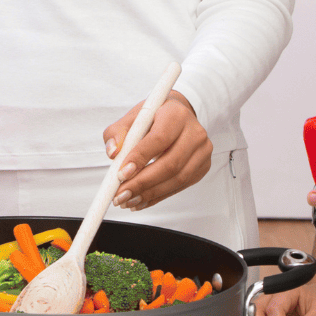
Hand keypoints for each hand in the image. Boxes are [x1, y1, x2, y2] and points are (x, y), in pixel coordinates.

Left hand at [103, 91, 211, 209]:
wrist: (177, 116)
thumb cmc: (153, 116)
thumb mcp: (132, 118)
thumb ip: (118, 132)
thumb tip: (113, 153)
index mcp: (176, 115)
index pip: (159, 139)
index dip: (140, 158)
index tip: (121, 174)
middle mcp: (195, 133)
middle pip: (170, 164)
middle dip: (142, 183)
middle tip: (121, 194)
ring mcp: (202, 152)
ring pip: (177, 179)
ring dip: (149, 194)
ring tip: (128, 200)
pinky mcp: (202, 167)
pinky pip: (180, 187)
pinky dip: (158, 196)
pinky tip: (140, 200)